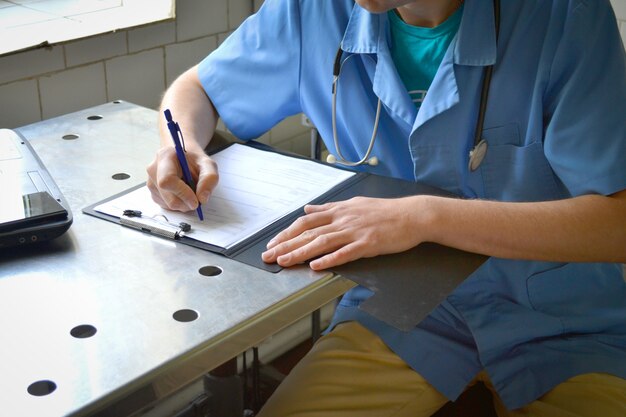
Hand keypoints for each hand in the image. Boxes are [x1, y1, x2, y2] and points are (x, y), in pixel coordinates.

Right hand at [146, 146, 218, 211]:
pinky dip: (179, 205)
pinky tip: (183, 194)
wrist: (185, 160)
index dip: (182, 193)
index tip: (196, 200)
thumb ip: (209, 178)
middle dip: (186, 202)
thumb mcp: (208, 165)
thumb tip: (202, 198)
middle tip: (198, 199)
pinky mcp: (153, 193)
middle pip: (167, 196)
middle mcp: (154, 169)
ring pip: (167, 204)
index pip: (167, 180)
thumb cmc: (195, 161)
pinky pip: (166, 206)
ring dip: (184, 204)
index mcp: (165, 156)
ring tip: (190, 192)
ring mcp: (151, 182)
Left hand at [262, 196, 424, 269]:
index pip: (306, 221)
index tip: (272, 243)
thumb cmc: (386, 211)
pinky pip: (346, 253)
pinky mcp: (369, 244)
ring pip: (322, 242)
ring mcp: (355, 231)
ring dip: (300, 252)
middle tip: (268, 256)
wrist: (413, 215)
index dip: (287, 233)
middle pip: (309, 232)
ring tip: (284, 261)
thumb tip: (309, 208)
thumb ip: (330, 207)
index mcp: (339, 211)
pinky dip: (329, 259)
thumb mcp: (354, 203)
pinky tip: (316, 266)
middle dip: (286, 245)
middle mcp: (343, 219)